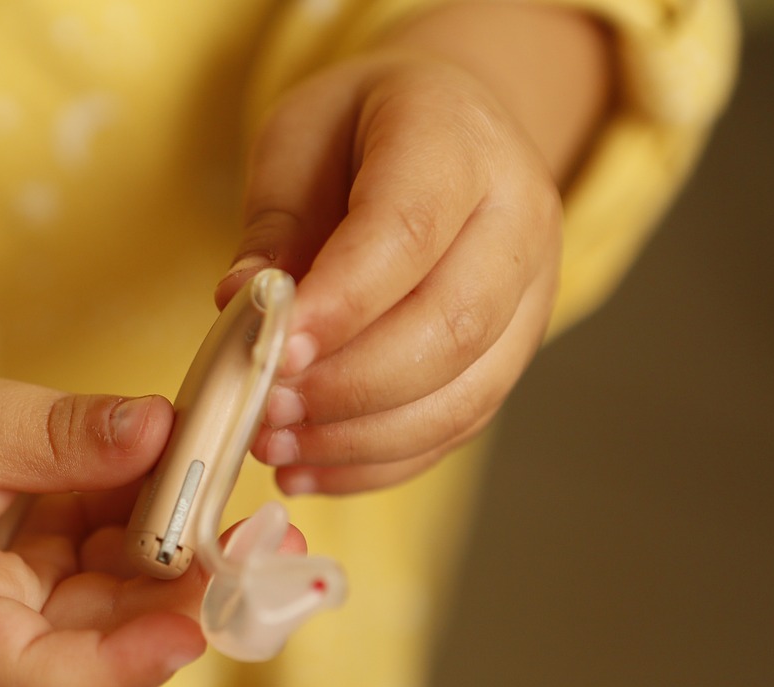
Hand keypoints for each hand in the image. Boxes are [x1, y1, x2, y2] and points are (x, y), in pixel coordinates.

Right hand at [0, 346, 209, 686]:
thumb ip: (55, 433)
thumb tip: (161, 431)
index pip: (31, 680)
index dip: (119, 669)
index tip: (193, 629)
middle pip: (93, 641)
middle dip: (179, 596)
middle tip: (258, 542)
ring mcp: (8, 598)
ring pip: (111, 595)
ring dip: (175, 548)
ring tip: (238, 498)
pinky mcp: (31, 565)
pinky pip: (103, 550)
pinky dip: (145, 512)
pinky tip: (183, 467)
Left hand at [218, 5, 609, 494]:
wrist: (448, 132)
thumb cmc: (358, 133)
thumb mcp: (296, 140)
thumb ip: (274, 225)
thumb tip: (242, 307)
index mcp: (458, 141)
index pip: (409, 233)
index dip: (342, 305)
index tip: (272, 351)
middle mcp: (518, 219)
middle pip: (451, 326)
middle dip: (348, 386)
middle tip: (265, 408)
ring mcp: (531, 295)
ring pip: (464, 394)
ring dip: (361, 438)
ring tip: (276, 445)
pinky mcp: (513, 354)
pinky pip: (458, 427)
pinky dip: (380, 462)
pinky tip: (311, 467)